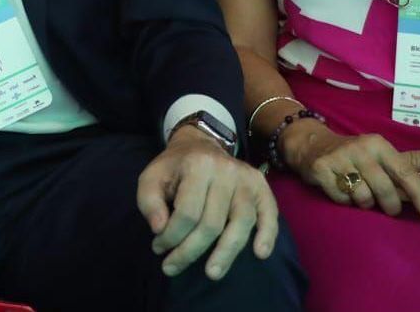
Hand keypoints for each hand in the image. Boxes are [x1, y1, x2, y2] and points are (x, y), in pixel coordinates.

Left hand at [135, 128, 278, 280]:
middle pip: (212, 223)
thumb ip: (149, 202)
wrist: (199, 145)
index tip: (159, 248)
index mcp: (197, 165)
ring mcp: (246, 179)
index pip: (187, 213)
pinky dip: (268, 234)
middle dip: (190, 251)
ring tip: (212, 274)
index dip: (171, 237)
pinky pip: (269, 213)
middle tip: (172, 267)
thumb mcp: (151, 178)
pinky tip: (260, 253)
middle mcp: (226, 170)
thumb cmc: (174, 169)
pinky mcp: (261, 186)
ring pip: (241, 223)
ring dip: (226, 253)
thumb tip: (160, 229)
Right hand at [280, 120, 419, 217]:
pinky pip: (342, 199)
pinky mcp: (321, 169)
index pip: (405, 172)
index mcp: (378, 144)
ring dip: (365, 204)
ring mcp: (339, 158)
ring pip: (363, 197)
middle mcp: (360, 148)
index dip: (419, 194)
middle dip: (391, 206)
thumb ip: (393, 172)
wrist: (311, 143)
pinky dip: (345, 202)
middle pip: (385, 188)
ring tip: (361, 196)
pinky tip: (342, 192)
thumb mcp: (374, 155)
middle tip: (390, 210)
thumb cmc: (351, 155)